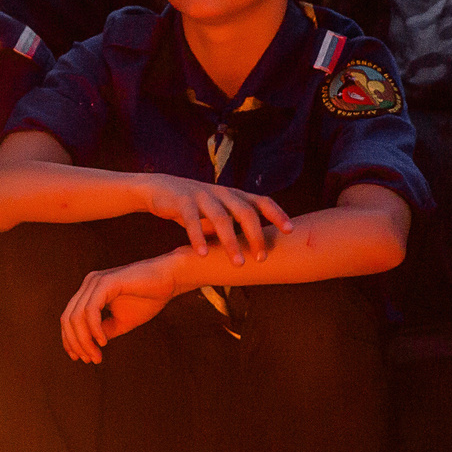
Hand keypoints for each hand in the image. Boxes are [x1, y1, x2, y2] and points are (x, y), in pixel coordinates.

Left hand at [60, 257, 180, 361]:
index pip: (69, 318)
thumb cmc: (147, 298)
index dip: (70, 340)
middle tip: (90, 360)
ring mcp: (95, 282)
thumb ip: (103, 330)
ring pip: (77, 316)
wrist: (169, 279)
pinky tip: (103, 342)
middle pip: (68, 319)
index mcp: (89, 292)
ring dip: (84, 341)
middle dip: (76, 343)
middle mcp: (88, 284)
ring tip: (96, 356)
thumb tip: (88, 345)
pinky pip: (91, 310)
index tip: (81, 358)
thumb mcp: (121, 321)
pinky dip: (94, 329)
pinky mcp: (106, 282)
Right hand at [138, 174, 292, 262]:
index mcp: (234, 195)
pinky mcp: (182, 201)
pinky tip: (202, 255)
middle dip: (256, 235)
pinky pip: (191, 220)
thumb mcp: (219, 211)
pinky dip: (198, 238)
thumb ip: (236, 224)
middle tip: (262, 258)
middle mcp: (222, 193)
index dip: (277, 214)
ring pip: (221, 218)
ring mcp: (202, 195)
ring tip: (238, 263)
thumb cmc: (196, 206)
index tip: (290, 230)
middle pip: (245, 212)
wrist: (160, 188)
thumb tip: (258, 248)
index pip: (262, 201)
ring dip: (231, 242)